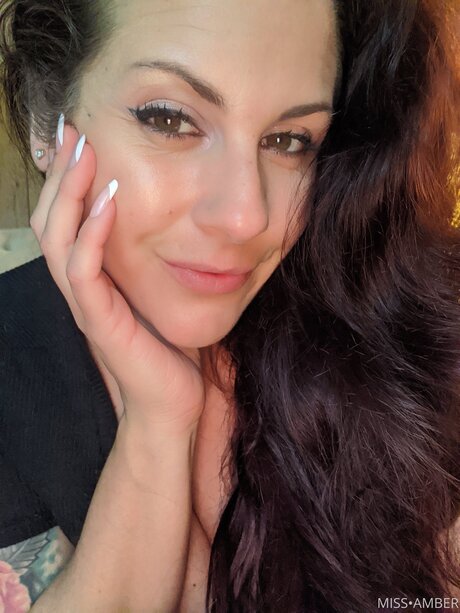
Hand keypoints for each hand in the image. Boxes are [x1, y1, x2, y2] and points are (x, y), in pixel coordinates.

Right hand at [30, 121, 205, 434]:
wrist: (173, 403)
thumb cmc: (171, 347)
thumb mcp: (161, 292)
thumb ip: (158, 258)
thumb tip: (181, 217)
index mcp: (95, 278)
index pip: (67, 218)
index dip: (70, 177)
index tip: (85, 134)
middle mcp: (82, 288)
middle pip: (52, 220)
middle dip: (62, 172)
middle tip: (74, 127)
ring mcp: (87, 305)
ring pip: (58, 240)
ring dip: (70, 193)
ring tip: (85, 151)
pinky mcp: (99, 324)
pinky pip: (83, 273)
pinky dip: (91, 235)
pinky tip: (109, 203)